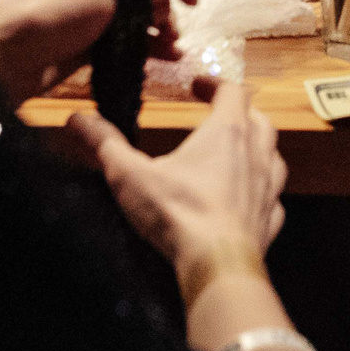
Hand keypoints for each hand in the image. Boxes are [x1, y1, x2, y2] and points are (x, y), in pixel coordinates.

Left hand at [0, 0, 193, 104]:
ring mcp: (89, 8)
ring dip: (159, 28)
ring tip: (173, 51)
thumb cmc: (50, 17)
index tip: (192, 2)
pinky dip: (143, 45)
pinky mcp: (86, 38)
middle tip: (173, 32)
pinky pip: (124, 36)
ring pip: (137, 12)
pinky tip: (162, 61)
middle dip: (166, 5)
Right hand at [72, 81, 288, 270]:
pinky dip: (261, 191)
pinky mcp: (269, 221)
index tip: (195, 85)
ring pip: (273, 155)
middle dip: (239, 112)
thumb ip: (105, 144)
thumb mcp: (130, 175)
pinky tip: (245, 200)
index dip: (214, 83)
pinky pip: (272, 198)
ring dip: (257, 148)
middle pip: (258, 118)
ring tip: (235, 153)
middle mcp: (256, 154)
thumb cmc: (177, 213)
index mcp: (228, 132)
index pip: (232, 90)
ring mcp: (268, 189)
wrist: (217, 267)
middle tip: (215, 116)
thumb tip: (76, 119)